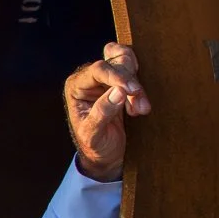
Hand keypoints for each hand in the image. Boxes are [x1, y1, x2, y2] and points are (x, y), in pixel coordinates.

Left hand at [64, 42, 149, 181]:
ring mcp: (106, 78)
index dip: (117, 76)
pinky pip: (136, 72)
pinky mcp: (122, 82)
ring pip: (128, 63)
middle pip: (115, 63)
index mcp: (76, 87)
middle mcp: (90, 78)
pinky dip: (142, 87)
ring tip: (140, 110)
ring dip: (138, 86)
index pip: (97, 70)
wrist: (106, 154)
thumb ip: (102, 113)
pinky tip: (139, 108)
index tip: (132, 89)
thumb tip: (119, 91)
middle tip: (139, 108)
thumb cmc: (94, 145)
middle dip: (131, 83)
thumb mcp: (93, 134)